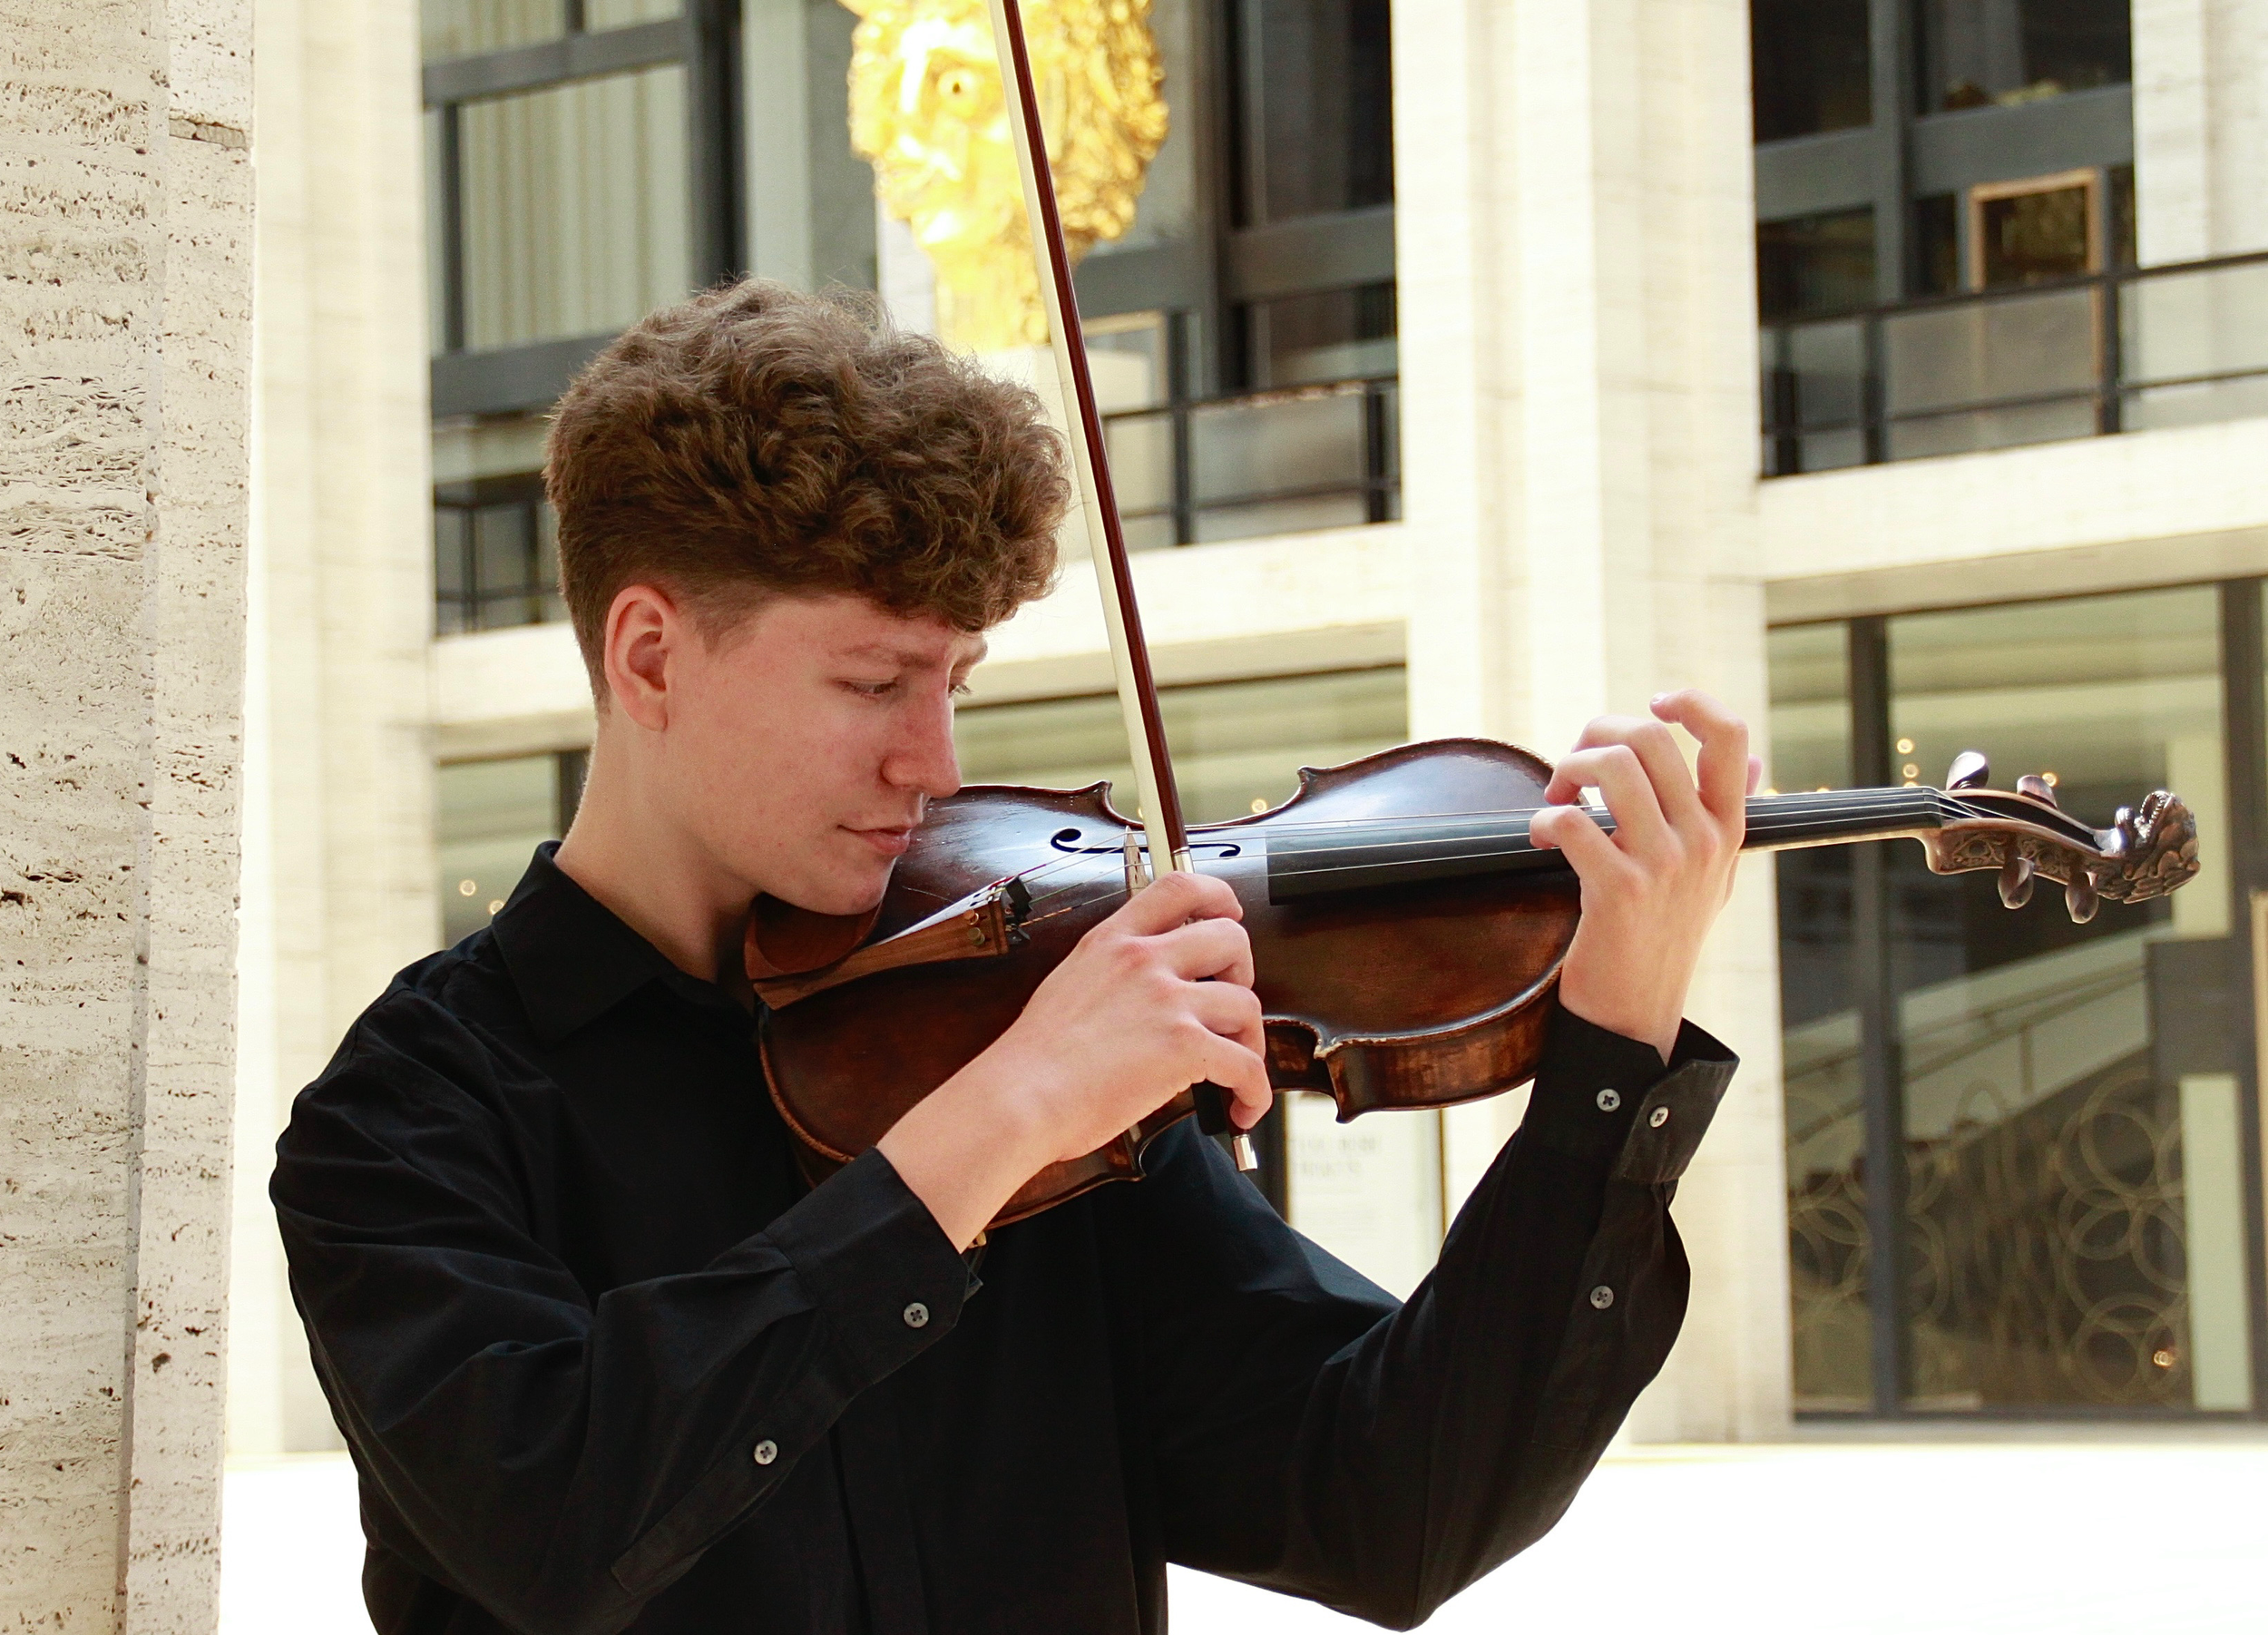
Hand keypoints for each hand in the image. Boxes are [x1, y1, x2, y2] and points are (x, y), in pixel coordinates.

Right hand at [878, 870, 1268, 1246]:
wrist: (1019, 1098)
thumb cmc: (1032, 1061)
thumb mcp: (1068, 984)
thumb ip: (1112, 973)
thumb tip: (1146, 992)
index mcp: (1112, 941)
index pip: (1179, 887)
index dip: (1218, 895)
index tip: (1229, 914)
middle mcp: (1143, 961)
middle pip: (1231, 939)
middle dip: (1244, 971)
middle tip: (1230, 1004)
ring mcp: (1166, 1000)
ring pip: (1246, 1004)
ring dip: (1250, 1039)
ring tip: (1235, 1067)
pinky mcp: (1184, 1046)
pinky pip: (1246, 1064)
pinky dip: (1254, 1091)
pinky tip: (1242, 1106)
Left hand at [1526, 690, 1755, 1061]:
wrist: (1635, 1013)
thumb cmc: (1664, 938)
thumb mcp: (1713, 876)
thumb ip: (1728, 815)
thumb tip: (1753, 762)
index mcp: (1726, 829)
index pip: (1729, 738)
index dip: (1691, 702)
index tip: (1653, 702)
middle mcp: (1703, 841)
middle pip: (1653, 738)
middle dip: (1597, 733)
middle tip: (1574, 765)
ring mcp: (1665, 865)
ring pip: (1613, 767)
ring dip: (1568, 769)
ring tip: (1556, 797)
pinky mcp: (1621, 891)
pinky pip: (1574, 821)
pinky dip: (1544, 819)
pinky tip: (1540, 836)